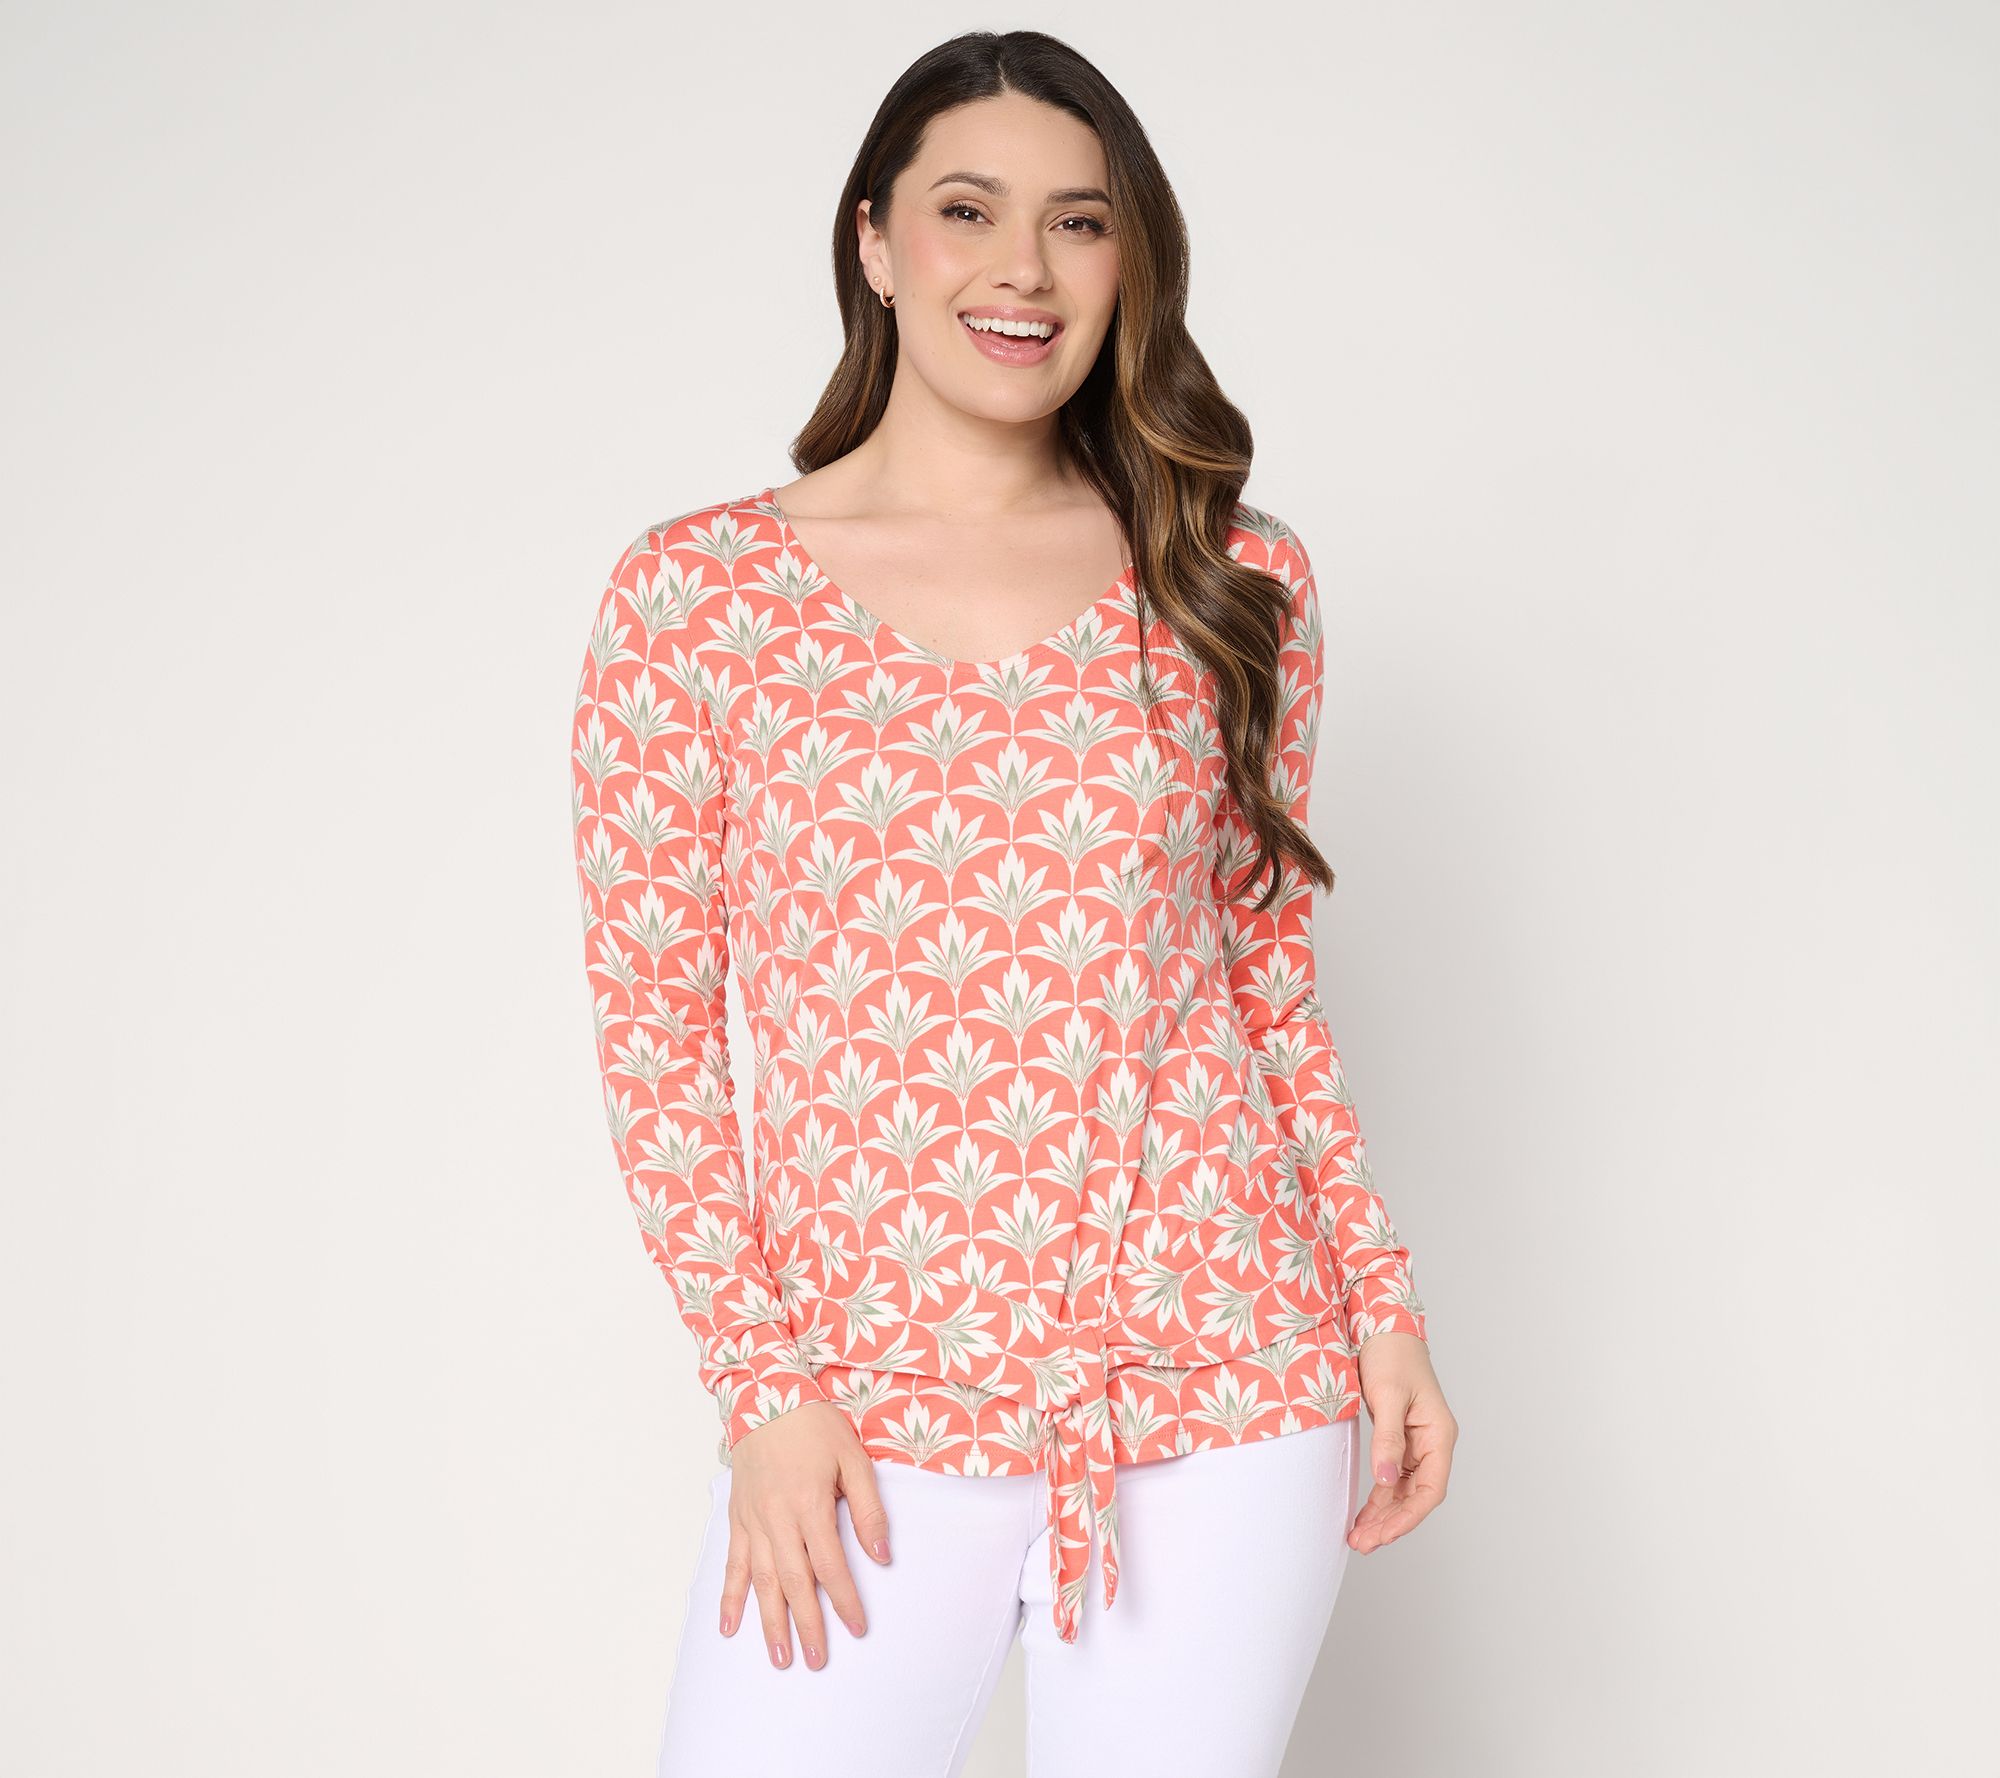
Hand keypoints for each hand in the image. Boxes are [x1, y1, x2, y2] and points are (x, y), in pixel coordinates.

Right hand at [718, 1400, 891, 1668]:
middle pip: (794, 1582)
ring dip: (769, 1622)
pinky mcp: (737, 1517)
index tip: (856, 1627)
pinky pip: (733, 1563)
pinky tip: (730, 1626)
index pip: (830, 1564)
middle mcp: (777, 1518)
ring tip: (779, 1657)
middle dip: (806, 1624)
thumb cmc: (813, 1424)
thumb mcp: (853, 1457)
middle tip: (816, 1660)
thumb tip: (882, 1554)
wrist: (765, 1394)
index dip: (844, 1599)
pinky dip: (730, 1596)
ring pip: (761, 1581)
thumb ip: (867, 1507)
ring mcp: (753, 1520)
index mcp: (809, 1503)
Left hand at [1347, 1330, 1455, 1553]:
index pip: (1431, 1489)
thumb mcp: (1388, 1395)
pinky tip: (1363, 1515)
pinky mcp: (1399, 1440)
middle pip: (1417, 1496)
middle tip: (1362, 1543)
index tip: (1383, 1534)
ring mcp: (1416, 1444)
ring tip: (1358, 1538)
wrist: (1381, 1328)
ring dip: (1383, 1515)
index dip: (1408, 1516)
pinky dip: (1378, 1498)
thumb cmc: (1391, 1355)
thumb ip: (1387, 1438)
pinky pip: (1392, 1478)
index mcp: (1439, 1435)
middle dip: (1391, 1523)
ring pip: (1403, 1492)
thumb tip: (1386, 1479)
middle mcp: (1432, 1443)